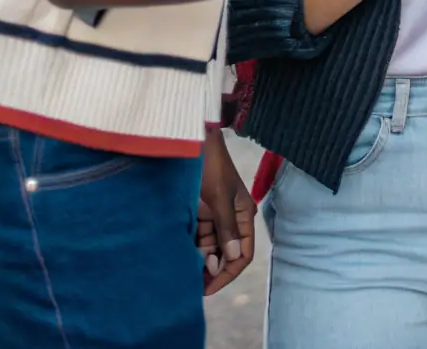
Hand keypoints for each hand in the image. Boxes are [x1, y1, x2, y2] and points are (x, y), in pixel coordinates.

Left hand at [197, 127, 254, 296]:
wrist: (193, 140)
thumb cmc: (211, 165)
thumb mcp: (220, 196)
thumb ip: (226, 227)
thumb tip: (233, 257)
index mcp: (244, 214)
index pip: (243, 253)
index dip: (228, 273)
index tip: (208, 287)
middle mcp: (232, 218)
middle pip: (227, 254)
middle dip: (213, 270)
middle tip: (193, 286)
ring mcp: (216, 216)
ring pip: (211, 248)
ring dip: (201, 262)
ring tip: (185, 275)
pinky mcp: (201, 212)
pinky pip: (199, 238)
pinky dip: (192, 250)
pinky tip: (182, 259)